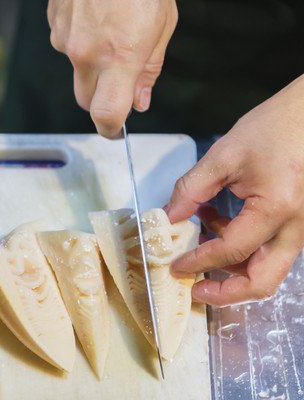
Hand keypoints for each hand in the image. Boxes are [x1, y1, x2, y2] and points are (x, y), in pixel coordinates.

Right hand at [47, 0, 176, 136]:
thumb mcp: (162, 25)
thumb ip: (149, 69)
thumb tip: (140, 100)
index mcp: (119, 57)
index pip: (106, 114)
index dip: (111, 130)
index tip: (117, 130)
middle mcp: (86, 54)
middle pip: (85, 101)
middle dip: (100, 101)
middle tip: (118, 83)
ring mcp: (65, 39)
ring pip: (75, 70)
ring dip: (91, 65)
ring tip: (110, 33)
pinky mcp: (54, 24)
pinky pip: (66, 45)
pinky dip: (80, 42)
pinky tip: (94, 19)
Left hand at [164, 75, 303, 306]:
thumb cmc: (276, 126)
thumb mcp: (225, 155)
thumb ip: (192, 189)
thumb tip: (169, 217)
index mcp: (277, 208)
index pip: (232, 250)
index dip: (199, 261)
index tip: (175, 266)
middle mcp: (298, 227)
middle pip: (264, 281)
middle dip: (227, 292)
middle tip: (196, 289)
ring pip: (269, 268)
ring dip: (233, 266)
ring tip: (200, 243)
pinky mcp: (301, 222)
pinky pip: (274, 249)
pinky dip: (245, 247)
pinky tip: (218, 222)